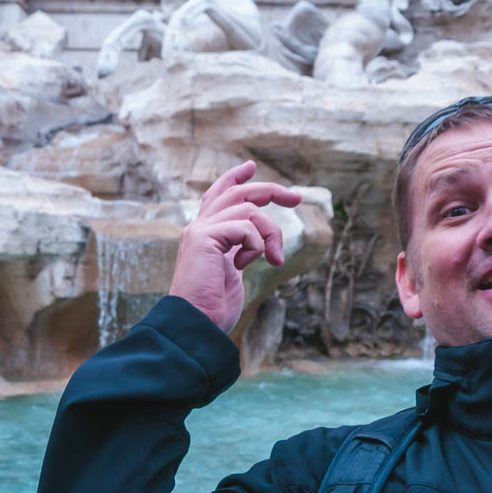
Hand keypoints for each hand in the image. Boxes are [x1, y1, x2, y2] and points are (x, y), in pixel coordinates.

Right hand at [170, 161, 301, 333]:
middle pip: (237, 192)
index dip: (234, 178)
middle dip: (269, 190)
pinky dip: (257, 244)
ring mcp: (199, 231)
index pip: (217, 195)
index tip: (251, 167)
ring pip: (248, 209)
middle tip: (296, 197)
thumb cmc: (213, 309)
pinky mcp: (204, 238)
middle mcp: (198, 228)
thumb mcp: (231, 274)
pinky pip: (245, 226)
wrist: (195, 325)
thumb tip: (260, 245)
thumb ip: (240, 253)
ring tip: (275, 259)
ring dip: (271, 233)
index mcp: (204, 235)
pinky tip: (246, 264)